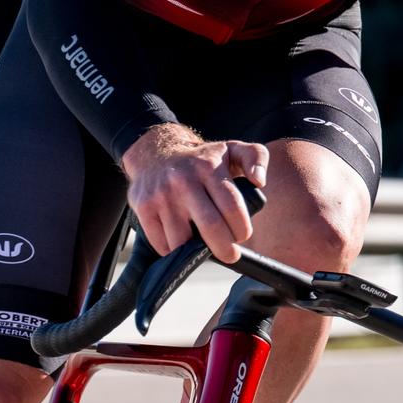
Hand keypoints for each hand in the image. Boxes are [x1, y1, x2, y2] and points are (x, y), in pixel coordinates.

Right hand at [121, 123, 267, 263]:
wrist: (155, 152)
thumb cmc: (202, 158)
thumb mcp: (232, 149)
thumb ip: (256, 158)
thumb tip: (259, 180)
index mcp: (209, 167)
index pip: (232, 207)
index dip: (241, 229)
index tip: (242, 235)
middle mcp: (184, 180)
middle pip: (210, 227)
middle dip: (225, 249)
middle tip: (230, 254)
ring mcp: (161, 195)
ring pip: (183, 241)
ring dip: (196, 252)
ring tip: (204, 245)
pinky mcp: (143, 208)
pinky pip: (161, 244)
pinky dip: (174, 251)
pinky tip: (183, 242)